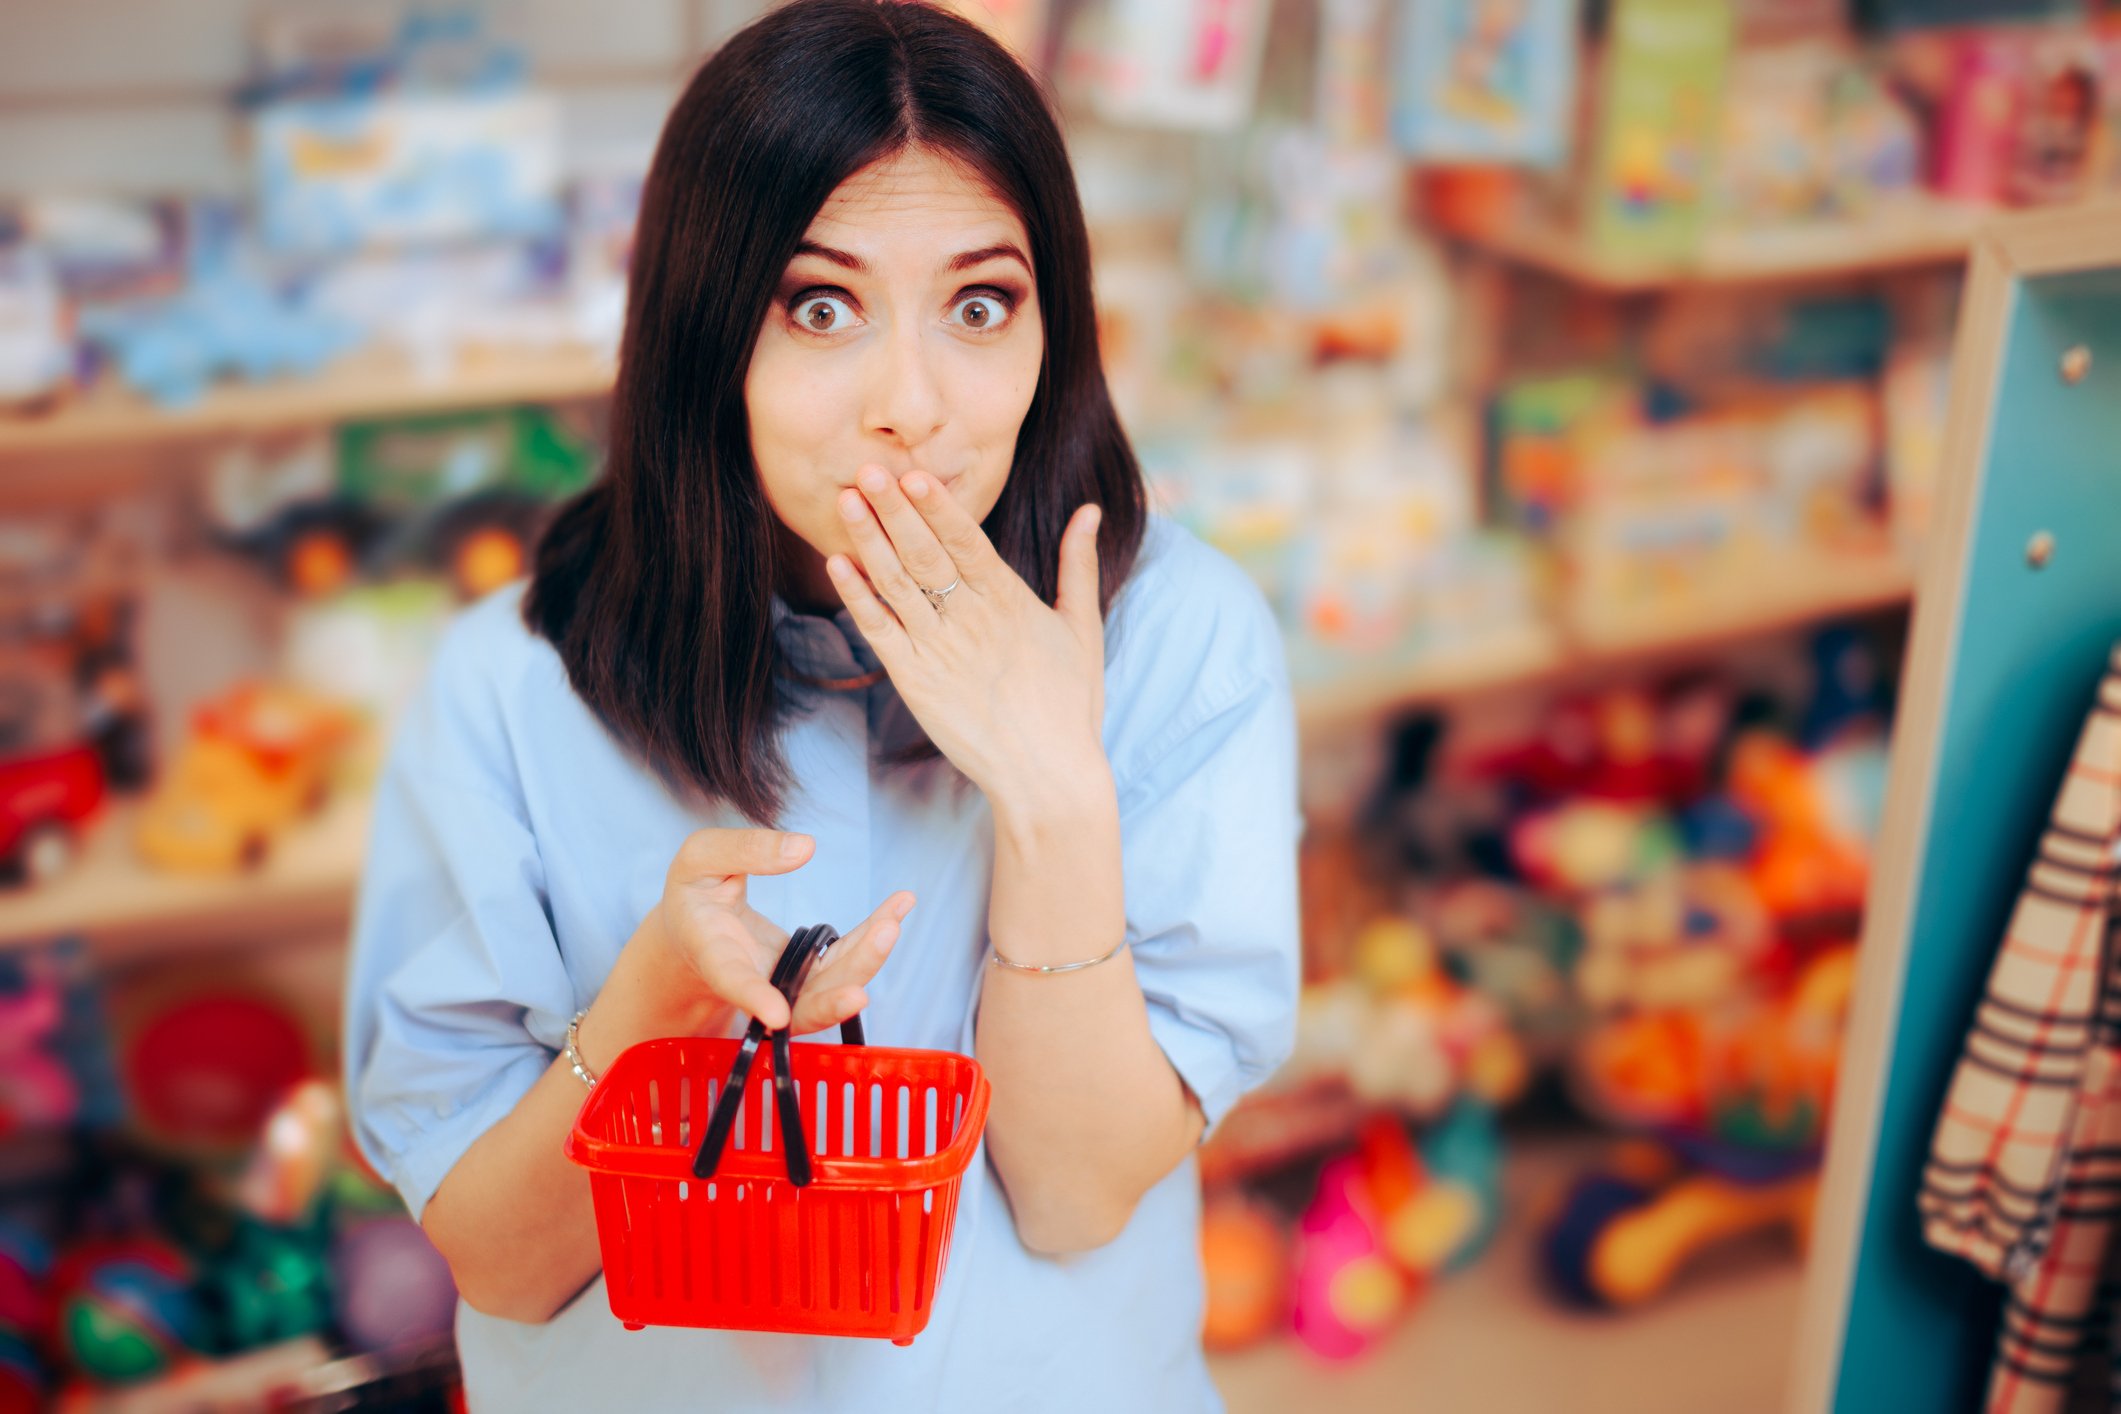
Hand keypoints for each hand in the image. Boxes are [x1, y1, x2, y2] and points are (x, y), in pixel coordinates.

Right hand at [646, 827, 911, 1033]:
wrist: (692, 928)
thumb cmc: (693, 893)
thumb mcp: (700, 858)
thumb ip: (746, 850)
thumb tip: (804, 848)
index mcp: (712, 954)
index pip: (732, 981)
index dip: (754, 998)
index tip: (776, 1015)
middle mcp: (753, 981)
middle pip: (798, 1001)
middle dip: (838, 986)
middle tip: (879, 943)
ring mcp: (784, 984)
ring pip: (828, 990)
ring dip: (866, 960)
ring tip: (893, 922)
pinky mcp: (808, 974)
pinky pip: (845, 963)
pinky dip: (873, 939)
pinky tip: (900, 906)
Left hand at [825, 466, 1105, 797]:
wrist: (1046, 774)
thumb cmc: (1069, 703)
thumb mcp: (1083, 627)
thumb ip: (1078, 564)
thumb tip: (1089, 510)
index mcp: (1010, 601)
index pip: (967, 541)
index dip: (937, 507)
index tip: (913, 473)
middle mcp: (971, 620)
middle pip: (924, 553)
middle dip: (894, 509)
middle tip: (866, 469)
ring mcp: (938, 650)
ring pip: (895, 584)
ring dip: (867, 540)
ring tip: (846, 500)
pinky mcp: (914, 681)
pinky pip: (879, 630)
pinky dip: (857, 596)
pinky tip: (837, 563)